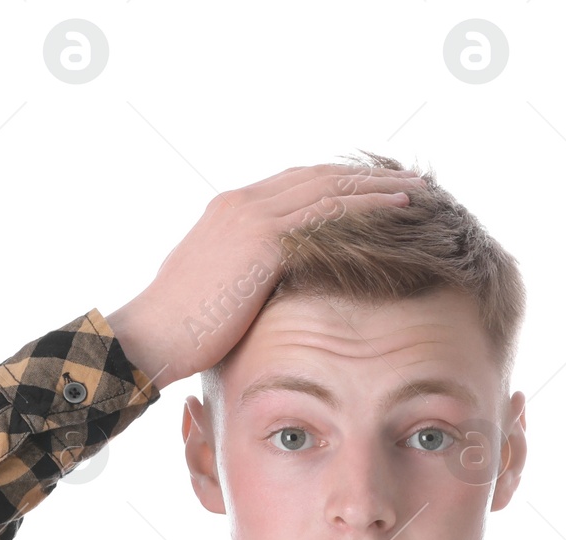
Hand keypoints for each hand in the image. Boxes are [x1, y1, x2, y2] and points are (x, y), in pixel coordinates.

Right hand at [107, 161, 425, 390]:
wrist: (149, 337)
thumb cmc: (177, 332)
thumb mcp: (215, 293)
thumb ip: (244, 279)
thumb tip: (266, 297)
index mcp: (229, 212)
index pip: (293, 185)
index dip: (335, 186)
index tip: (369, 192)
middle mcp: (242, 203)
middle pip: (317, 177)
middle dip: (363, 179)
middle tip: (406, 182)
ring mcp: (252, 216)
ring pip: (329, 189)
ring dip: (376, 189)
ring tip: (416, 191)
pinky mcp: (263, 240)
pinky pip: (328, 215)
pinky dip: (366, 209)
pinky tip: (398, 213)